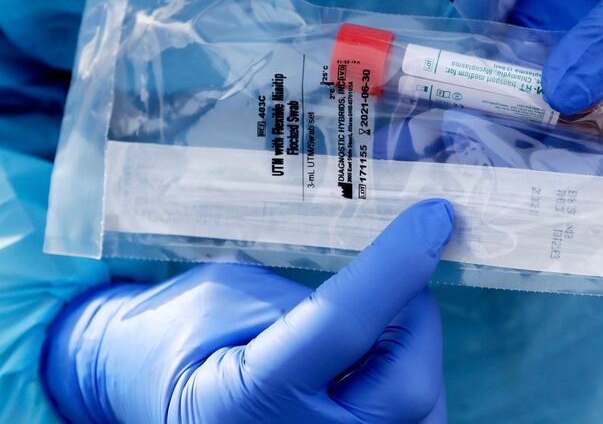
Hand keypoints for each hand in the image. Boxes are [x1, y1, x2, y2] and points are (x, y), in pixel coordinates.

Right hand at [42, 199, 452, 422]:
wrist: (148, 392)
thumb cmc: (179, 336)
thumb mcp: (229, 294)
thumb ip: (309, 299)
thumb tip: (391, 290)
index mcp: (245, 399)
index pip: (343, 324)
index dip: (396, 264)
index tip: (435, 218)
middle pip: (407, 386)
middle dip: (415, 320)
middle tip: (394, 283)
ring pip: (422, 410)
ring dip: (415, 353)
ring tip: (373, 328)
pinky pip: (413, 423)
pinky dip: (407, 381)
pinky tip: (376, 362)